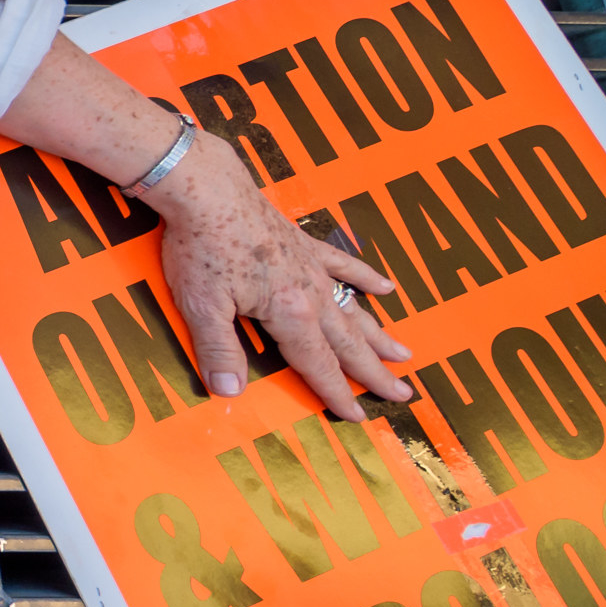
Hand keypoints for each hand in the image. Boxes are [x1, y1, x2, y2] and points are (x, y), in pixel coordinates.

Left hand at [147, 133, 416, 422]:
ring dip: (378, 334)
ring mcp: (311, 266)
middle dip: (375, 372)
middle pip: (349, 343)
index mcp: (290, 314)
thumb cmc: (202, 247)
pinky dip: (364, 276)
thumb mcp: (201, 306)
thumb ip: (219, 351)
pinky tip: (386, 287)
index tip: (360, 417)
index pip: (319, 365)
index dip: (338, 394)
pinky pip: (343, 264)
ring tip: (404, 353)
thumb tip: (230, 393)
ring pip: (353, 308)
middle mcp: (311, 293)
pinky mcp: (303, 243)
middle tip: (404, 395)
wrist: (207, 188)